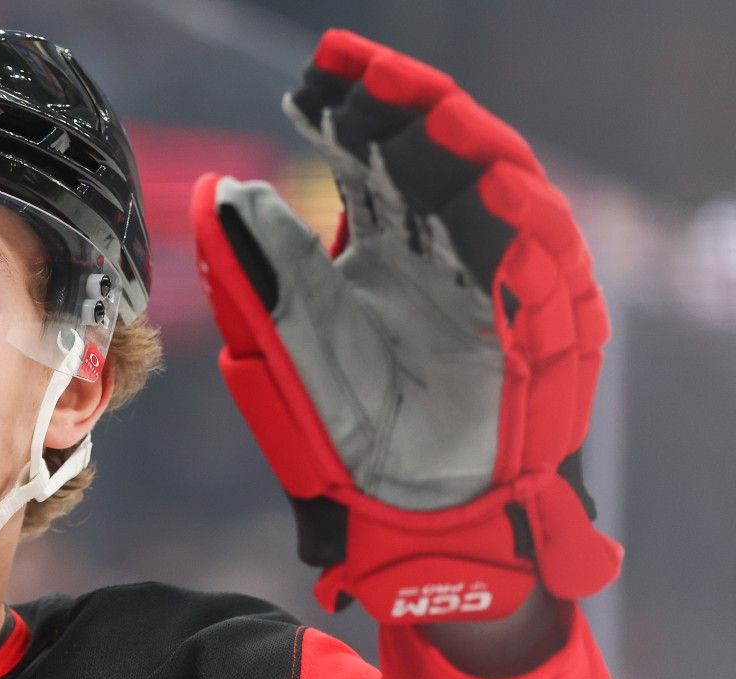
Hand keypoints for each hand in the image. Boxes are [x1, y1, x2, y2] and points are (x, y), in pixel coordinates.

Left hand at [190, 29, 620, 623]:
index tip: (313, 75)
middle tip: (364, 77)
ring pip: (495, 189)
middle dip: (403, 108)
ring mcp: (491, 282)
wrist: (400, 519)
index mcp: (380, 246)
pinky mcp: (538, 327)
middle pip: (434, 152)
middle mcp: (439, 250)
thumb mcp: (287, 345)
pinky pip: (540, 263)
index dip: (349, 106)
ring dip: (462, 152)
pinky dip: (517, 226)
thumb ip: (259, 271)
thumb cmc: (342, 436)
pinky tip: (483, 193)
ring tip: (422, 119)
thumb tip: (222, 191)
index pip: (370, 153)